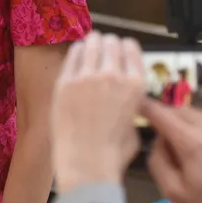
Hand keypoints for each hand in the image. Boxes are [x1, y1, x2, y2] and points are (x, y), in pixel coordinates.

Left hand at [51, 32, 146, 192]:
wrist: (87, 160)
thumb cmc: (114, 150)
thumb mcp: (134, 122)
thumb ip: (131, 102)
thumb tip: (125, 97)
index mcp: (136, 84)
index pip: (131, 47)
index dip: (123, 47)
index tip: (118, 50)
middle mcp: (114, 74)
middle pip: (110, 42)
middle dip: (106, 43)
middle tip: (101, 48)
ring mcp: (87, 76)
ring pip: (90, 43)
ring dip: (90, 43)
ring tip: (88, 47)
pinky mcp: (65, 80)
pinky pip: (72, 55)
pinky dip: (75, 52)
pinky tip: (75, 55)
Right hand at [143, 99, 201, 202]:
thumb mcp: (174, 191)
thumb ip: (157, 161)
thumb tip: (157, 141)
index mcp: (191, 141)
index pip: (160, 113)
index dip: (144, 106)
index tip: (134, 105)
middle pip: (178, 110)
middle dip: (166, 118)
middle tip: (162, 138)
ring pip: (196, 115)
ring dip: (184, 124)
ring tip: (186, 149)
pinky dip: (200, 130)